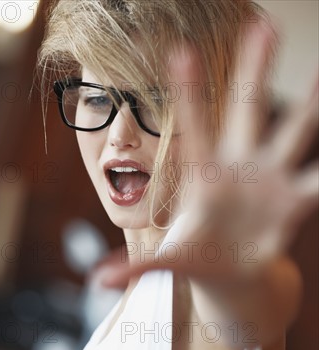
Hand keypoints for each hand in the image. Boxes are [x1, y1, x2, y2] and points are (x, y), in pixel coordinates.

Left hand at [103, 19, 317, 287]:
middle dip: (254, 69)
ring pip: (294, 133)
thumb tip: (96, 280)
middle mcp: (239, 166)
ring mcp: (269, 180)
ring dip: (312, 103)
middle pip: (248, 110)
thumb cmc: (195, 257)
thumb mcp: (166, 261)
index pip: (193, 126)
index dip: (188, 91)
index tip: (179, 52)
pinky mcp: (293, 203)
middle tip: (262, 23)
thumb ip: (136, 267)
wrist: (229, 274)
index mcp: (202, 174)